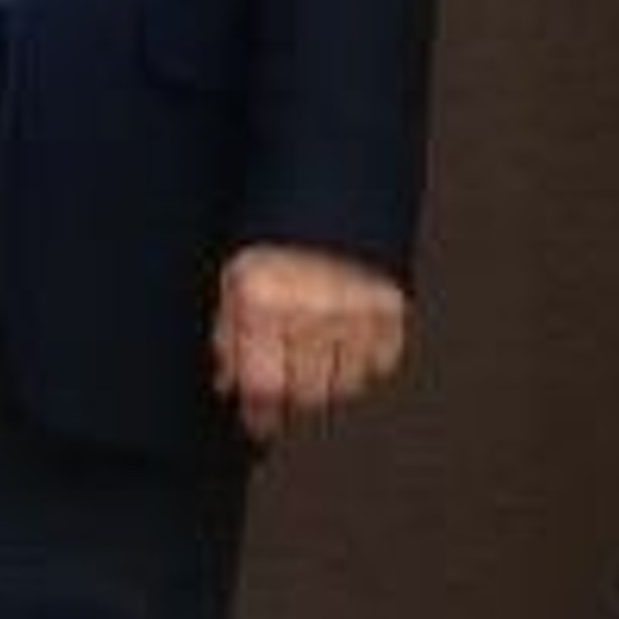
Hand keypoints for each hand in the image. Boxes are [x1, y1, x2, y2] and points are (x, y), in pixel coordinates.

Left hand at [213, 243, 408, 440]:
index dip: (259, 416)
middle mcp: (310, 310)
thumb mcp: (232, 280)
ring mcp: (355, 311)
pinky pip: (380, 365)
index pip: (263, 386)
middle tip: (284, 394)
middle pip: (308, 395)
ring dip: (327, 386)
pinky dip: (362, 366)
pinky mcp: (391, 308)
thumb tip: (227, 385)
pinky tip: (343, 347)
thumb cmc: (271, 237)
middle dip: (292, 403)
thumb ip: (227, 335)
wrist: (327, 193)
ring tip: (312, 365)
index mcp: (261, 302)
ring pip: (346, 386)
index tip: (257, 425)